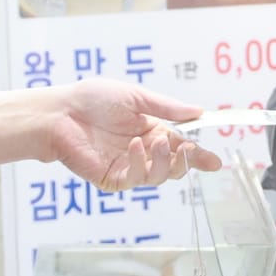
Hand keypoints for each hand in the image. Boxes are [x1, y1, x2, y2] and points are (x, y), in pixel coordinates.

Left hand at [49, 80, 222, 191]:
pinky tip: (134, 146)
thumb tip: (198, 111)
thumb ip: (167, 108)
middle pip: (174, 166)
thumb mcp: (137, 97)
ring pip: (159, 176)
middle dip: (185, 159)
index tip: (215, 162)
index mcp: (150, 131)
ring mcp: (128, 167)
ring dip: (163, 161)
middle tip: (186, 147)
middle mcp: (142, 151)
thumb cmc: (92, 100)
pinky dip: (140, 163)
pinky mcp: (112, 178)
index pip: (181, 147)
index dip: (199, 155)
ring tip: (156, 141)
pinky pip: (136, 179)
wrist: (60, 112)